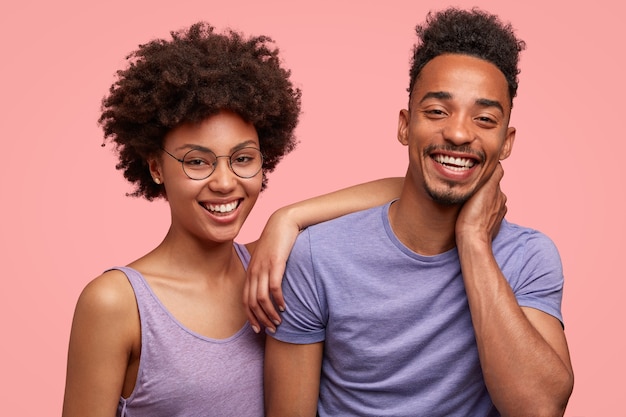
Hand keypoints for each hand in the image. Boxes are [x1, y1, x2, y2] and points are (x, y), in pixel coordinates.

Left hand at [243, 210, 299, 332]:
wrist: (282, 223)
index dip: (250, 317)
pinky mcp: (275, 264)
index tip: (258, 329)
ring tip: (279, 323)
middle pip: (252, 303)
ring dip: (270, 313)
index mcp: (250, 272)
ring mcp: (264, 268)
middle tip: (270, 330)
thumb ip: (266, 273)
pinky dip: (278, 300)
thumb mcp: (267, 258)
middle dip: (260, 319)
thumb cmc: (277, 242)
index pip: (245, 300)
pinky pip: (274, 287)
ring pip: (261, 298)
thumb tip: (270, 289)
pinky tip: (284, 307)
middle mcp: (254, 272)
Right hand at [456, 163, 506, 245]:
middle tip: (469, 187)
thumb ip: (493, 175)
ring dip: (481, 199)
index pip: (494, 177)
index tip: (475, 173)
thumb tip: (498, 164)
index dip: (485, 174)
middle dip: (483, 187)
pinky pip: (487, 213)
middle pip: (491, 188)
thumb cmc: (472, 216)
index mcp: (498, 193)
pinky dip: (481, 211)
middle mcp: (501, 203)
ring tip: (470, 201)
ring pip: (489, 201)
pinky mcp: (492, 225)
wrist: (472, 240)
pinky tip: (472, 213)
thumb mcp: (483, 190)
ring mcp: (497, 215)